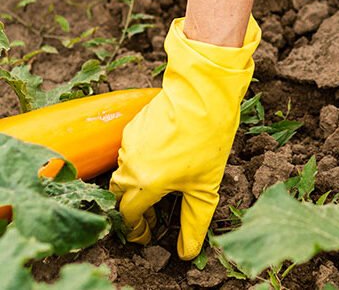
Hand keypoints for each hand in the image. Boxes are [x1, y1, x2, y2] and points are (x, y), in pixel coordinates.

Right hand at [110, 16, 260, 258]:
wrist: (205, 96)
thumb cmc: (208, 140)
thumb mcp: (206, 187)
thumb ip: (194, 222)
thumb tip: (187, 252)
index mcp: (144, 184)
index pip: (128, 215)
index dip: (136, 228)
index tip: (147, 233)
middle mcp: (129, 165)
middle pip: (120, 194)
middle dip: (133, 207)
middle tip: (153, 214)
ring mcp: (129, 143)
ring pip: (125, 171)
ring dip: (138, 182)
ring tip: (162, 183)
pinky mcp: (134, 126)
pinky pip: (131, 150)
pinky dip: (142, 160)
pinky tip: (164, 156)